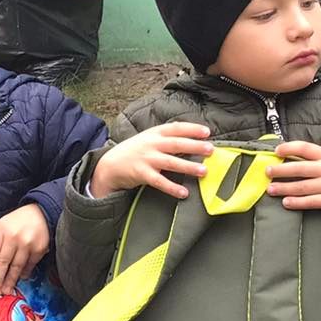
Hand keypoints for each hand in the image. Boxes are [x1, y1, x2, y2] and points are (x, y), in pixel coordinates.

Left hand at [0, 204, 50, 294]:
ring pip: (16, 266)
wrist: (41, 213)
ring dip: (10, 280)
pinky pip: (29, 265)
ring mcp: (27, 244)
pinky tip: (20, 279)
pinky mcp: (39, 249)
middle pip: (3, 261)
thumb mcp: (0, 222)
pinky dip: (24, 273)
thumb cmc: (17, 220)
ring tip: (5, 291)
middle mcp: (14, 237)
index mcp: (1, 230)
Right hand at [89, 123, 214, 200]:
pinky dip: (172, 187)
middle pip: (176, 144)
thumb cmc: (135, 151)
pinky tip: (184, 193)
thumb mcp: (149, 139)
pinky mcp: (141, 174)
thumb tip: (193, 141)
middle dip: (194, 146)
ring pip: (171, 162)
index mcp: (155, 133)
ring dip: (188, 167)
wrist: (110, 164)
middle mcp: (152, 144)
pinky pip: (160, 182)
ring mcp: (146, 159)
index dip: (192, 129)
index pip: (176, 128)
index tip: (207, 132)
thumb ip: (167, 138)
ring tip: (203, 171)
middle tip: (210, 150)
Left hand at [267, 141, 320, 213]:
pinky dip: (297, 202)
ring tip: (271, 189)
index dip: (289, 148)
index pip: (305, 148)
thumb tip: (283, 158)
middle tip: (268, 172)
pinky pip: (311, 201)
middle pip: (300, 168)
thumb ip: (310, 158)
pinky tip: (286, 202)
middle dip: (281, 170)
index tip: (276, 151)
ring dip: (284, 188)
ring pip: (303, 186)